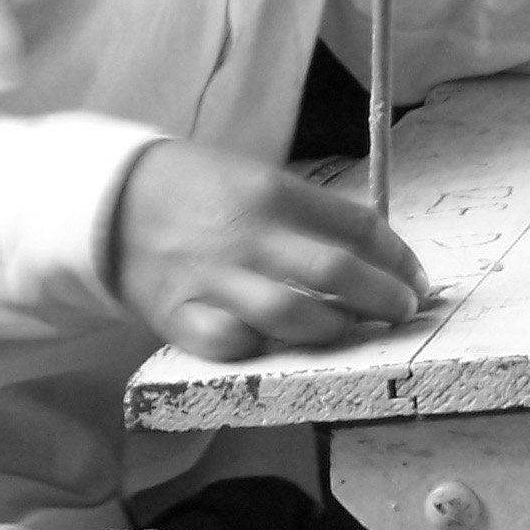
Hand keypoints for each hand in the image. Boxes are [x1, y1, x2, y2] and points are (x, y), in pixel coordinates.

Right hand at [110, 139, 428, 362]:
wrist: (112, 199)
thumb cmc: (199, 189)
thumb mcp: (257, 178)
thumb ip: (308, 214)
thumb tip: (373, 251)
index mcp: (272, 192)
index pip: (357, 225)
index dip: (399, 257)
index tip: (417, 279)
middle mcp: (249, 235)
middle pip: (337, 271)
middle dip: (384, 296)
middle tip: (404, 310)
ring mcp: (214, 279)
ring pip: (291, 314)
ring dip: (335, 329)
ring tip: (354, 331)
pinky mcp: (180, 317)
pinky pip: (232, 346)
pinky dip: (264, 351)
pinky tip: (282, 349)